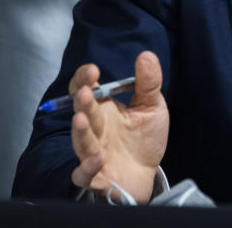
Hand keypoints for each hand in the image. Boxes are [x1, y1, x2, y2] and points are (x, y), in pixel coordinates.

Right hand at [69, 50, 168, 202]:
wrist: (146, 172)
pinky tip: (98, 158)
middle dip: (83, 102)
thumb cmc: (144, 138)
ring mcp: (93, 152)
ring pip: (81, 141)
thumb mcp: (151, 106)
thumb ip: (148, 83)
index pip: (86, 89)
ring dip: (80, 131)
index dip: (84, 79)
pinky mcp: (95, 176)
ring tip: (81, 119)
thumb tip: (146, 55)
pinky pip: (84, 174)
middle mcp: (95, 129)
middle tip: (86, 92)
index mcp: (104, 109)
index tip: (92, 70)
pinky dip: (87, 167)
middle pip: (83, 112)